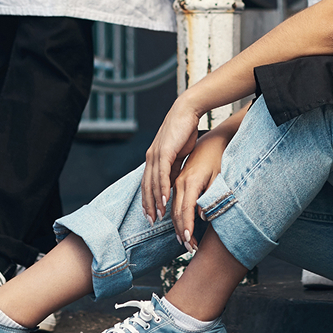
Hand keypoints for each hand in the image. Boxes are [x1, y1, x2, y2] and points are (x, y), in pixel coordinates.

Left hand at [142, 97, 201, 222]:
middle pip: (146, 186)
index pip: (147, 183)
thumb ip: (174, 168)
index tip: (151, 214)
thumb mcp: (179, 154)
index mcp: (153, 158)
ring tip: (158, 216)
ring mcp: (156, 154)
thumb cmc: (185, 131)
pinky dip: (162, 189)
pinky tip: (165, 201)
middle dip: (148, 205)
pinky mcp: (164, 151)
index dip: (148, 200)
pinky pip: (161, 175)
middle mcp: (151, 157)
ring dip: (154, 201)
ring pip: (152, 183)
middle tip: (152, 222)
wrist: (186, 111)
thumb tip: (173, 183)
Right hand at [170, 132, 226, 248]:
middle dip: (183, 232)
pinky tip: (179, 228)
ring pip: (172, 209)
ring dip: (178, 227)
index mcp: (191, 181)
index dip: (187, 226)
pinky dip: (174, 217)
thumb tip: (202, 216)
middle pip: (177, 212)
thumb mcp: (218, 178)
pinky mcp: (177, 182)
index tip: (190, 241)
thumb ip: (211, 197)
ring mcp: (177, 182)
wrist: (211, 142)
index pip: (186, 209)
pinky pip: (172, 202)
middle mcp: (180, 182)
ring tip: (185, 242)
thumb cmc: (218, 160)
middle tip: (191, 248)